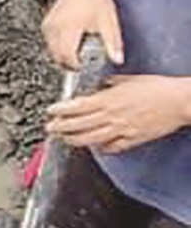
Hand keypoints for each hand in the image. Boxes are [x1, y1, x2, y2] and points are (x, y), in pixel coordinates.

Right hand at [42, 0, 123, 68]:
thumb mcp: (109, 22)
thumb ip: (113, 43)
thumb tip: (118, 60)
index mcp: (71, 28)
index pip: (68, 55)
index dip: (76, 65)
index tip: (84, 67)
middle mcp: (56, 27)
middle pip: (57, 56)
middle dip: (69, 63)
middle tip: (82, 62)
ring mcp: (49, 25)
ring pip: (51, 50)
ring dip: (62, 55)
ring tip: (77, 50)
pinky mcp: (47, 24)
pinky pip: (49, 42)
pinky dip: (57, 46)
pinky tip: (69, 41)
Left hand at [47, 76, 190, 154]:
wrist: (179, 102)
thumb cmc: (158, 88)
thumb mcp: (129, 80)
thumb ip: (111, 84)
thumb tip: (101, 85)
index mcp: (109, 99)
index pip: (77, 106)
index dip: (61, 110)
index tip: (50, 111)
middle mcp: (112, 116)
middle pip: (79, 125)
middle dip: (61, 128)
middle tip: (49, 128)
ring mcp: (122, 130)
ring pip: (91, 139)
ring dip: (74, 140)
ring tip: (64, 139)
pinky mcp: (133, 140)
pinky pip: (112, 147)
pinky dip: (101, 148)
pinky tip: (94, 147)